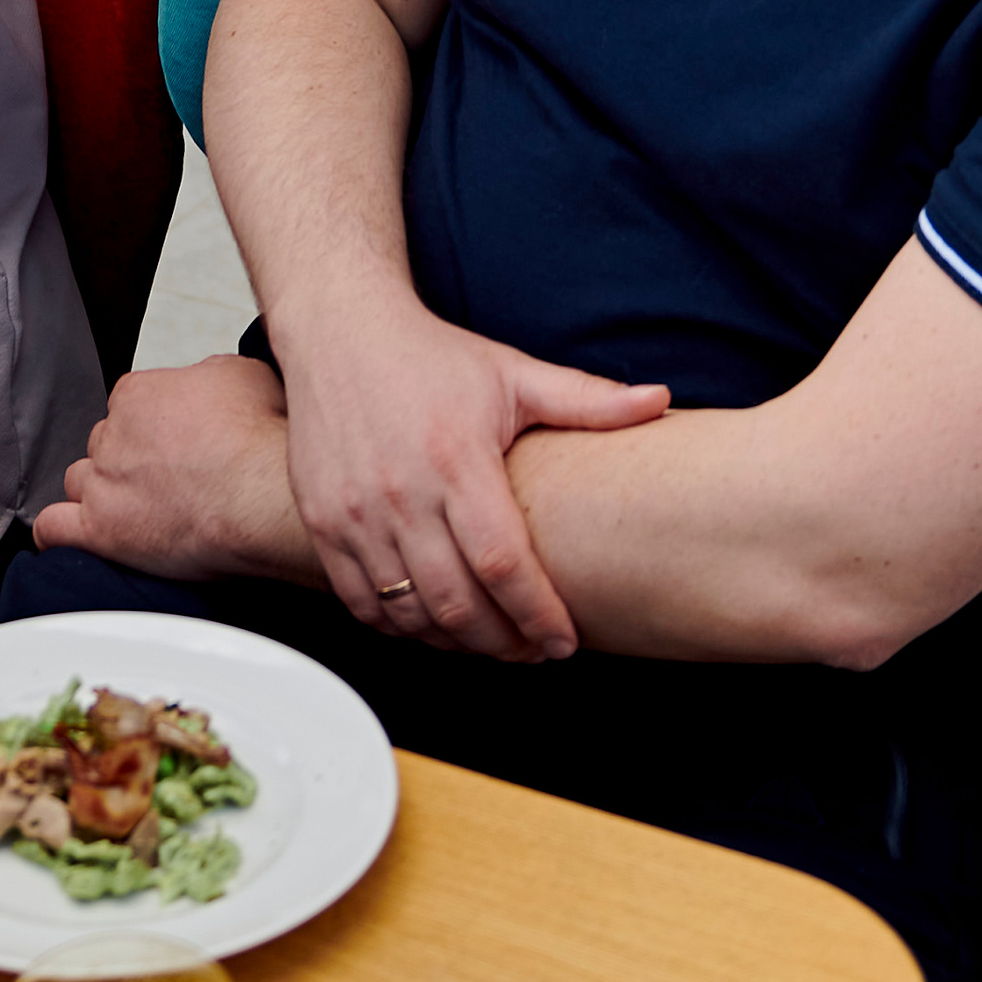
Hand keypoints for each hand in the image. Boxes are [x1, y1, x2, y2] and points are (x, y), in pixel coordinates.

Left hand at [33, 356, 323, 582]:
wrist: (262, 493)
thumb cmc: (258, 439)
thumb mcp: (241, 374)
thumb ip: (207, 375)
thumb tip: (204, 381)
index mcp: (138, 394)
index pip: (126, 406)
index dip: (151, 427)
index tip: (173, 443)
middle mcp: (112, 434)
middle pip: (103, 444)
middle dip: (127, 460)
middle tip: (164, 480)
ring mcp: (102, 483)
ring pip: (78, 481)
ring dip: (98, 494)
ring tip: (135, 511)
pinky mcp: (99, 530)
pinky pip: (53, 528)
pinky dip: (57, 532)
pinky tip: (72, 536)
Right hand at [275, 289, 668, 662]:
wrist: (339, 330)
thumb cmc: (429, 355)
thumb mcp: (513, 373)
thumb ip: (587, 399)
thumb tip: (659, 401)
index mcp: (455, 458)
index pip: (503, 564)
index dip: (538, 615)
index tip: (564, 640)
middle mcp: (400, 490)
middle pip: (457, 603)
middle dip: (503, 644)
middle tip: (532, 651)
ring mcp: (354, 511)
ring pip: (408, 612)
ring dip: (453, 642)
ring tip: (488, 641)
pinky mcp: (322, 522)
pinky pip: (359, 602)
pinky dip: (397, 627)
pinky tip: (429, 623)